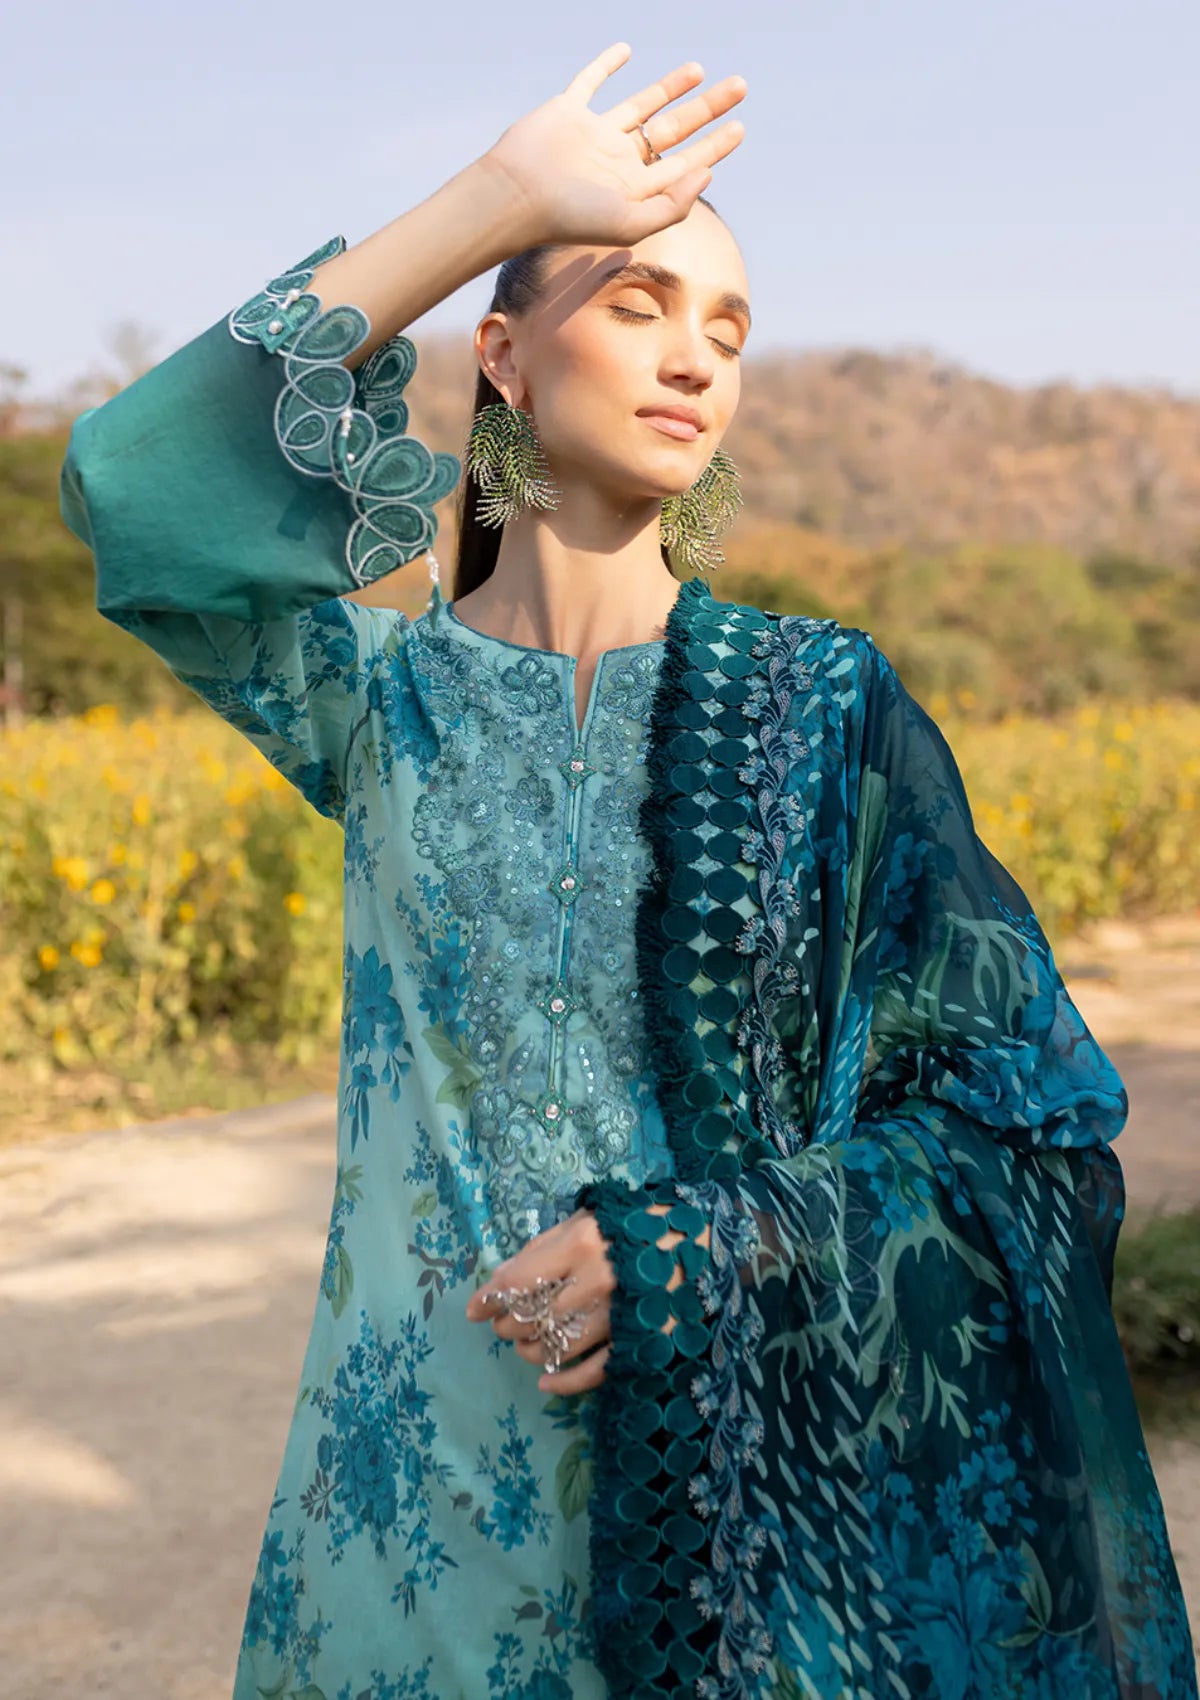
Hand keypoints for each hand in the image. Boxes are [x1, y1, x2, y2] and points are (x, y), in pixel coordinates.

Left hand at [464, 1200, 711, 1394]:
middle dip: (509, 1327)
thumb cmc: (637, 1224)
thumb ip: (545, 1247)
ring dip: (532, 1351)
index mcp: (581, 1244)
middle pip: (532, 1318)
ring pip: (558, 1347)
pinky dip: (566, 1382)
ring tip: (527, 1346)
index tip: (473, 1311)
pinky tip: (548, 1383)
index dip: (488, 1299)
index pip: (517, 1280)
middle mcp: (598, 1280)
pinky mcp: (643, 1339)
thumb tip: (501, 1279)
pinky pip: (596, 1372)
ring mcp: (621, 1314)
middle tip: (504, 1327)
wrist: (704, 1238)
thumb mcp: (587, 1220)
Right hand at [480, 42, 745, 250]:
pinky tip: (625, 51)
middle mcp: (619, 161)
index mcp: (635, 188)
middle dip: (708, 108)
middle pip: (673, 129)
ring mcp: (594, 135)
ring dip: (671, 87)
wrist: (516, 196)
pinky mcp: (568, 111)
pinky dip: (606, 65)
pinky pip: (591, 82)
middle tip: (740, 87)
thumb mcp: (630, 223)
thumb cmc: (570, 218)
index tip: (740, 128)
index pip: (685, 164)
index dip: (715, 146)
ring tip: (699, 70)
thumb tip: (707, 174)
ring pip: (642, 104)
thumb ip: (672, 205)